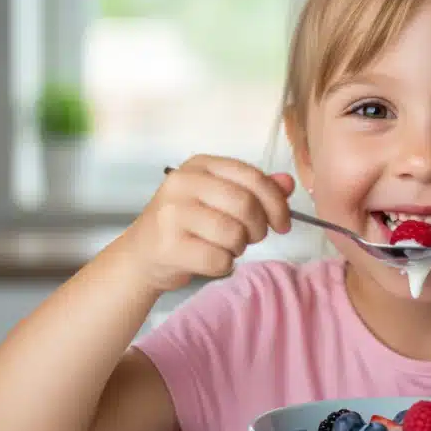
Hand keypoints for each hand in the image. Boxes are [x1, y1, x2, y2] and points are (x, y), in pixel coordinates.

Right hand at [120, 155, 294, 290]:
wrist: (142, 255)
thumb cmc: (188, 225)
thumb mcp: (219, 199)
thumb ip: (254, 189)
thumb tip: (288, 183)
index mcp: (200, 165)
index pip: (251, 176)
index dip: (275, 202)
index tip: (283, 223)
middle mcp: (182, 183)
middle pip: (245, 204)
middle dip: (258, 228)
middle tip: (252, 238)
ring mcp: (172, 213)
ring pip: (233, 234)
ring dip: (239, 248)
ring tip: (225, 247)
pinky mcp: (168, 245)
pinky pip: (219, 260)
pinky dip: (223, 265)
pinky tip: (209, 260)